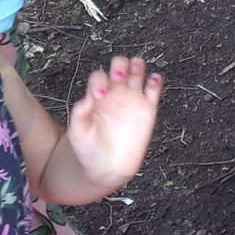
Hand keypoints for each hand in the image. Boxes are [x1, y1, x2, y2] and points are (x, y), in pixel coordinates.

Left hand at [63, 55, 163, 184]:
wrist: (107, 168)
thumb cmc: (89, 150)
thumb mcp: (78, 133)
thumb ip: (79, 114)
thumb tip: (86, 98)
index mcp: (97, 96)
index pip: (99, 76)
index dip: (99, 81)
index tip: (99, 95)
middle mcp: (115, 93)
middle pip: (120, 65)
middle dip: (120, 65)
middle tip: (119, 75)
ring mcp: (132, 99)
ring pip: (137, 72)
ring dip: (137, 65)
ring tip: (135, 67)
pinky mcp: (147, 109)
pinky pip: (154, 89)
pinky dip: (156, 81)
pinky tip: (154, 80)